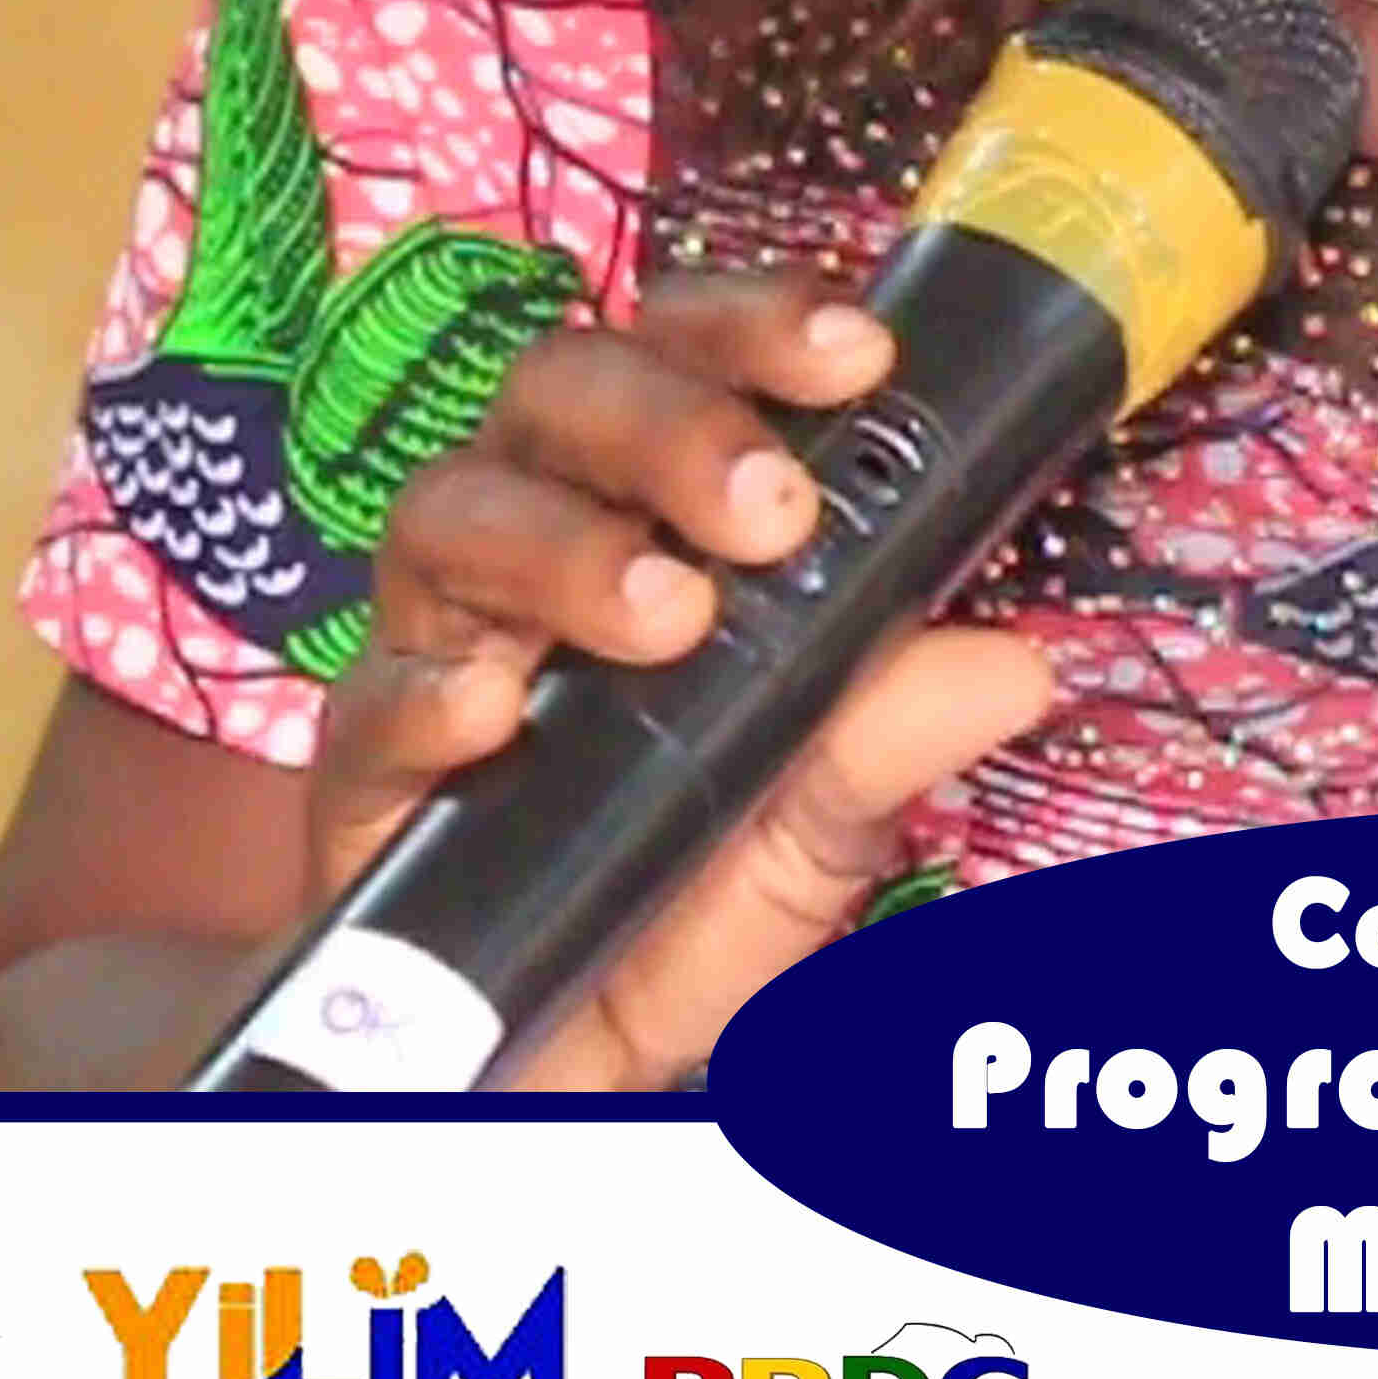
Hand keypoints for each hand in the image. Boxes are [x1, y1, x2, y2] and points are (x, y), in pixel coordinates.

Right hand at [297, 270, 1060, 1088]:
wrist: (549, 1053)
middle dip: (675, 424)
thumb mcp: (813, 826)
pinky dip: (430, 687)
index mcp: (651, 512)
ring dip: (569, 544)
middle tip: (774, 510)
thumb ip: (891, 735)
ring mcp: (438, 640)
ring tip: (669, 616)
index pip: (689, 356)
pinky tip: (496, 709)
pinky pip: (373, 692)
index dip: (760, 325)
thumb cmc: (676, 897)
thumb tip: (1015, 665)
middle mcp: (535, 543)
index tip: (860, 352)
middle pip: (562, 392)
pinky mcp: (362, 761)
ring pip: (453, 507)